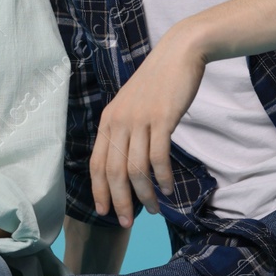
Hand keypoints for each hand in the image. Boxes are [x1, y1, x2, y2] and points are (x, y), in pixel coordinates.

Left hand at [90, 22, 206, 226]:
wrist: (179, 53)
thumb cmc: (158, 82)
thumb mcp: (131, 105)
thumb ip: (125, 130)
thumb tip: (126, 164)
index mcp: (108, 120)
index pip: (97, 163)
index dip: (99, 191)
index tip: (104, 212)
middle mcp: (119, 121)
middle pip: (114, 172)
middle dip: (120, 202)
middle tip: (128, 222)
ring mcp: (140, 120)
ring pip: (136, 169)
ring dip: (145, 195)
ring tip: (154, 209)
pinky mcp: (162, 118)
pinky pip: (159, 158)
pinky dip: (162, 178)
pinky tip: (168, 189)